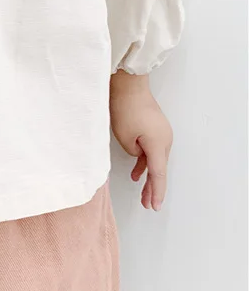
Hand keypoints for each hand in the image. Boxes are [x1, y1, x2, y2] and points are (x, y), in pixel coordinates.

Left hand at [110, 71, 172, 210]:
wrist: (130, 84)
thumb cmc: (125, 107)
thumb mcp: (124, 136)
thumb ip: (133, 152)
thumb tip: (138, 154)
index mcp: (158, 144)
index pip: (158, 174)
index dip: (156, 192)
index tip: (155, 206)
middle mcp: (165, 140)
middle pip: (159, 169)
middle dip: (153, 188)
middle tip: (148, 205)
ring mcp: (161, 133)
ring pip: (156, 160)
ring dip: (149, 176)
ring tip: (143, 194)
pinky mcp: (155, 128)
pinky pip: (152, 150)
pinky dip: (146, 162)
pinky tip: (138, 173)